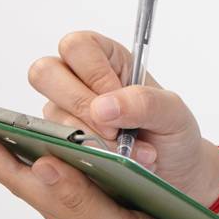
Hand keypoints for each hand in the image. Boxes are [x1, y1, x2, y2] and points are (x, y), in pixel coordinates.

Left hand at [0, 117, 218, 218]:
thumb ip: (80, 200)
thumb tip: (40, 165)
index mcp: (70, 210)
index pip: (19, 176)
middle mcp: (74, 207)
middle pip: (23, 173)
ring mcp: (91, 207)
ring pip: (46, 173)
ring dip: (18, 151)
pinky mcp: (112, 204)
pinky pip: (76, 174)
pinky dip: (59, 155)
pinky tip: (60, 148)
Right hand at [28, 30, 218, 206]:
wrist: (174, 172)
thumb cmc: (172, 132)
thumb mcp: (173, 113)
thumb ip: (144, 102)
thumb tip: (102, 106)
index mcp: (107, 58)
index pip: (77, 46)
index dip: (91, 71)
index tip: (115, 97)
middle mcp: (78, 81)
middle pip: (45, 72)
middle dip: (79, 105)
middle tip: (113, 131)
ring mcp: (64, 113)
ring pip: (48, 115)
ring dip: (87, 138)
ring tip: (125, 153)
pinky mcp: (58, 144)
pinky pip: (50, 146)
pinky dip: (79, 158)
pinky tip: (107, 166)